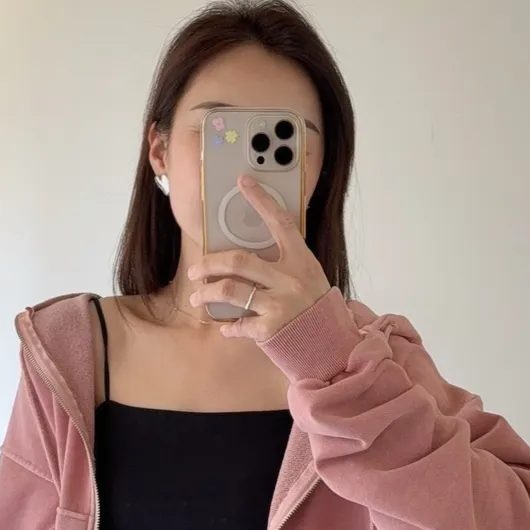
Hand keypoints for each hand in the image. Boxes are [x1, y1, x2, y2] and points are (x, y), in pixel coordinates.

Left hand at [187, 175, 331, 341]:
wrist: (334, 347)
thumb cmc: (318, 311)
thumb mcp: (310, 279)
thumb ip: (285, 265)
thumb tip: (249, 257)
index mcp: (301, 261)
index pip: (280, 223)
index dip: (261, 200)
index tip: (243, 182)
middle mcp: (290, 279)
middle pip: (238, 260)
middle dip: (209, 263)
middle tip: (196, 269)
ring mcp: (279, 304)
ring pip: (229, 290)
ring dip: (207, 294)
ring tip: (197, 297)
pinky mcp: (270, 329)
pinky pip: (238, 324)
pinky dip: (228, 326)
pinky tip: (226, 326)